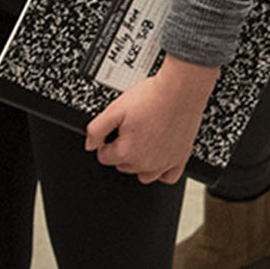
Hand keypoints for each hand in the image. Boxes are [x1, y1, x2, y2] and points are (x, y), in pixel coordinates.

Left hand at [83, 56, 220, 185]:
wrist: (180, 90)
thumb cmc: (152, 97)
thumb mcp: (114, 109)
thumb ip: (96, 129)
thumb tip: (90, 145)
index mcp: (127, 152)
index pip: (104, 157)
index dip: (104, 142)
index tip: (112, 131)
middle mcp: (146, 163)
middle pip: (122, 165)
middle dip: (121, 150)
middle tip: (128, 129)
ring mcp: (164, 163)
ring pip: (143, 174)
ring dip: (138, 162)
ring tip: (140, 140)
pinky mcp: (180, 159)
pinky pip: (168, 177)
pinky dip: (161, 170)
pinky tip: (158, 155)